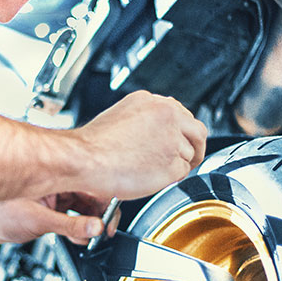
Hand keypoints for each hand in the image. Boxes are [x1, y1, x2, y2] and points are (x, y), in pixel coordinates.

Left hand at [0, 193, 120, 244]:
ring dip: (88, 222)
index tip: (109, 221)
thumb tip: (95, 228)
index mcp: (53, 174)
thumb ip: (70, 225)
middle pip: (90, 195)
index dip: (105, 202)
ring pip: (83, 206)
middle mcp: (56, 181)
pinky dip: (77, 226)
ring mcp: (54, 194)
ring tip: (88, 237)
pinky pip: (72, 213)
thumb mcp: (39, 222)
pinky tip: (77, 236)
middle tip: (102, 232)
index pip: (90, 183)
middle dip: (98, 215)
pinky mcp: (51, 206)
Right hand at [73, 91, 206, 198]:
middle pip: (197, 131)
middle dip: (194, 147)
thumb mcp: (121, 118)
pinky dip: (172, 178)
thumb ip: (144, 121)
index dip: (181, 131)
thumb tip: (155, 134)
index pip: (180, 114)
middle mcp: (167, 115)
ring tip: (155, 170)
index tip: (178, 140)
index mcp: (153, 102)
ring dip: (178, 164)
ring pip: (190, 154)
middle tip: (187, 158)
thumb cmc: (94, 145)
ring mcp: (173, 139)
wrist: (84, 159)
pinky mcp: (173, 162)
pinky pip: (183, 172)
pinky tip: (154, 178)